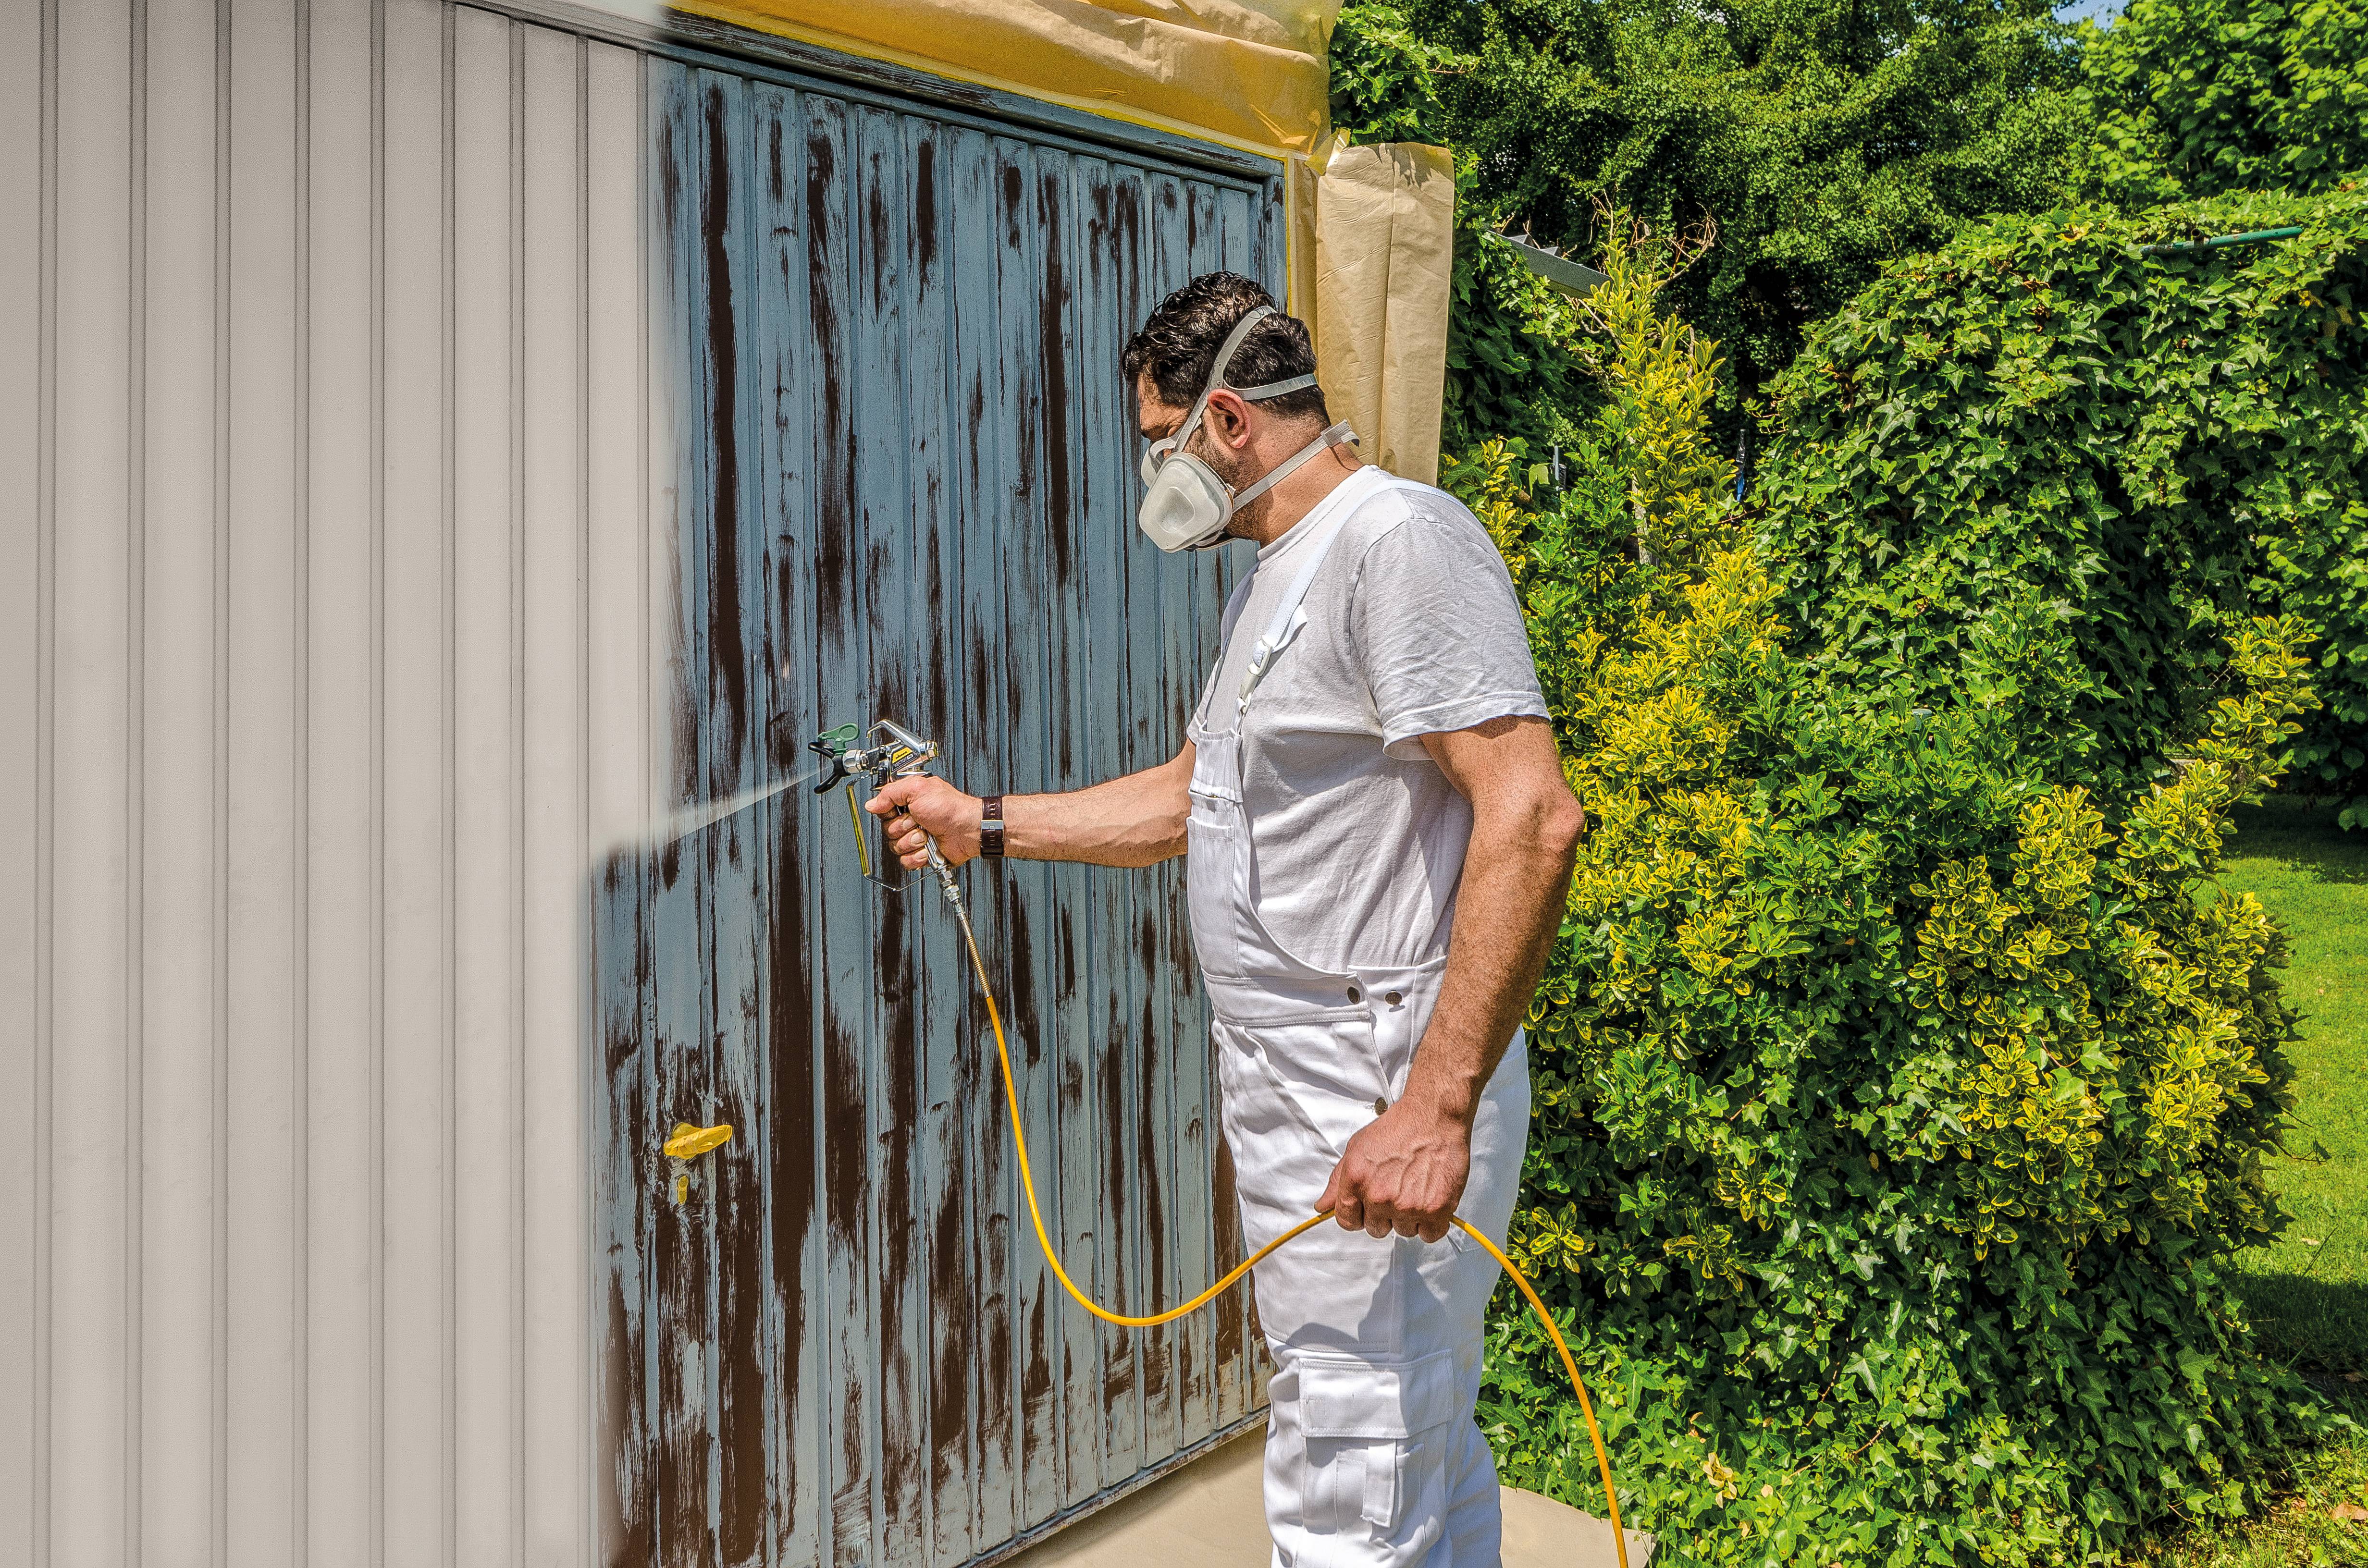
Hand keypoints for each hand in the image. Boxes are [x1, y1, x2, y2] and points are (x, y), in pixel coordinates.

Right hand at [864, 774, 983, 867]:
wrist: (967, 829)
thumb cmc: (950, 807)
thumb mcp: (918, 789)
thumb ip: (890, 792)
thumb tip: (872, 803)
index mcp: (908, 802)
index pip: (883, 811)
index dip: (889, 814)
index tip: (901, 810)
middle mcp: (910, 820)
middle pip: (887, 831)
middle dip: (903, 828)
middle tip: (918, 822)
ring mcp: (916, 838)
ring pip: (895, 847)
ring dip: (912, 842)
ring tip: (926, 835)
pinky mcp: (922, 854)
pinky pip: (906, 861)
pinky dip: (917, 856)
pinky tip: (927, 849)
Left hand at [1314, 1096, 1472, 1243]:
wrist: (1434, 1116)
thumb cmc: (1397, 1128)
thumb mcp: (1357, 1148)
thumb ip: (1337, 1181)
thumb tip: (1322, 1207)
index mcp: (1356, 1180)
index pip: (1347, 1221)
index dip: (1358, 1216)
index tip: (1368, 1210)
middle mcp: (1379, 1195)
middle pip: (1376, 1229)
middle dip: (1385, 1215)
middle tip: (1398, 1191)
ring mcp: (1407, 1205)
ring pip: (1404, 1231)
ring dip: (1410, 1217)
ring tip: (1416, 1188)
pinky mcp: (1435, 1209)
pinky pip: (1430, 1235)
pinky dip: (1432, 1223)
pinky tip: (1431, 1200)